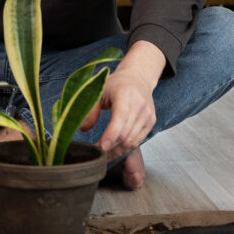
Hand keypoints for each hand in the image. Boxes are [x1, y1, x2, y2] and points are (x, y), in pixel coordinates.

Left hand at [81, 42, 161, 160]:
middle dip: (110, 148)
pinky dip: (125, 148)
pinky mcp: (151, 122)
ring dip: (117, 151)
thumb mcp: (99, 90)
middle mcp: (140, 105)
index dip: (111, 135)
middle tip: (96, 154)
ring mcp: (147, 114)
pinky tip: (115, 149)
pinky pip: (138, 141)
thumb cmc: (117, 84)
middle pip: (126, 134)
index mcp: (125, 94)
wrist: (138, 78)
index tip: (100, 147)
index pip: (121, 119)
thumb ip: (90, 109)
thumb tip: (82, 128)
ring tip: (104, 155)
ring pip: (132, 141)